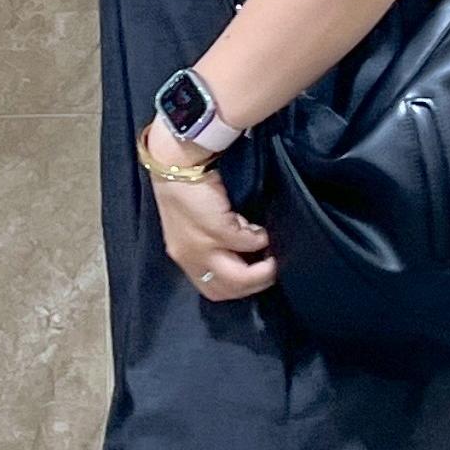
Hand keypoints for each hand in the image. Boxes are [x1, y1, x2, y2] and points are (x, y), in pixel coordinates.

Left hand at [140, 116, 276, 301]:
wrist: (176, 160)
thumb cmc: (187, 186)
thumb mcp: (196, 223)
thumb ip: (215, 242)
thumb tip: (245, 251)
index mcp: (184, 255)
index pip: (212, 288)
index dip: (237, 287)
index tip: (254, 274)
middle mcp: (190, 257)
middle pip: (227, 290)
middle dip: (254, 283)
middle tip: (272, 269)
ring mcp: (202, 247)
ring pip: (239, 278)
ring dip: (262, 270)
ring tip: (273, 256)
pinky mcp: (217, 230)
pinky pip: (248, 244)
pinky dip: (260, 238)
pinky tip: (261, 229)